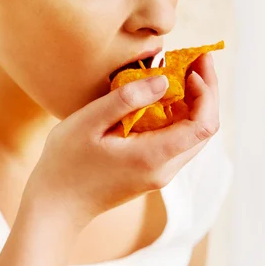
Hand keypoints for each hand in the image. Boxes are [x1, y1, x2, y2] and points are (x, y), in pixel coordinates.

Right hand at [23, 53, 218, 229]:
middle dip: (206, 92)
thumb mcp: (88, 122)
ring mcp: (159, 174)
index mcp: (153, 157)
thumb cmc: (66, 163)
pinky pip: (177, 142)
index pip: (203, 125)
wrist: (57, 206)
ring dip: (194, 104)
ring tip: (183, 72)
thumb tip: (164, 81)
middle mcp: (164, 170)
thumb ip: (127, 99)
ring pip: (194, 136)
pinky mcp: (152, 173)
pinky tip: (164, 97)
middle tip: (196, 59)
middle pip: (205, 130)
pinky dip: (179, 116)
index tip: (193, 65)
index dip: (207, 92)